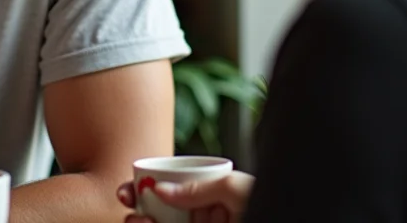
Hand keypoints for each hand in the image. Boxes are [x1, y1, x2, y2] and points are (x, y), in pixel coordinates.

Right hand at [116, 171, 254, 222]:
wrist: (281, 212)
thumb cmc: (266, 201)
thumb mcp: (234, 186)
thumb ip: (198, 186)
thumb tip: (159, 187)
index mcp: (211, 199)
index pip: (172, 191)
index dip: (146, 188)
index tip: (130, 187)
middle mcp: (203, 219)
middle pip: (160, 213)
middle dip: (138, 207)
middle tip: (126, 199)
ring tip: (136, 219)